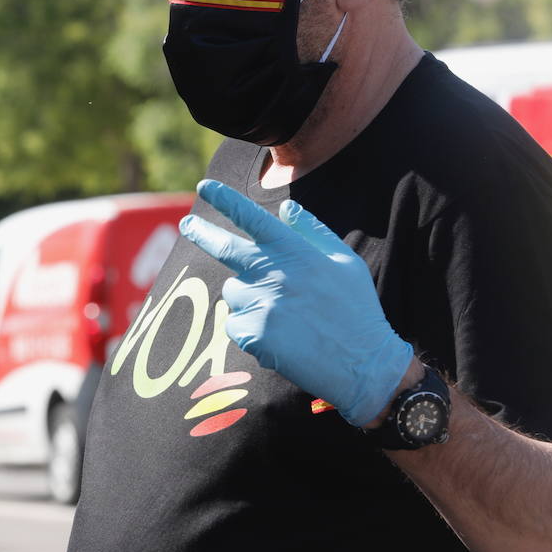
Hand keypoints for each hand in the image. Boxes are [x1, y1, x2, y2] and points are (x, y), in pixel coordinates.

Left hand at [178, 179, 411, 426]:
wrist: (364, 365)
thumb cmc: (356, 310)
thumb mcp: (344, 262)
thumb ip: (313, 231)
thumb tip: (287, 207)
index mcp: (295, 252)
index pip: (252, 218)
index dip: (226, 200)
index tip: (206, 186)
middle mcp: (273, 273)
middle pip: (225, 248)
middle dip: (201, 232)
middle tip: (187, 223)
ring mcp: (261, 303)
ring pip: (233, 292)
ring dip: (246, 299)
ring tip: (283, 316)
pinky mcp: (253, 333)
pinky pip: (235, 324)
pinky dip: (249, 330)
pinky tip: (279, 338)